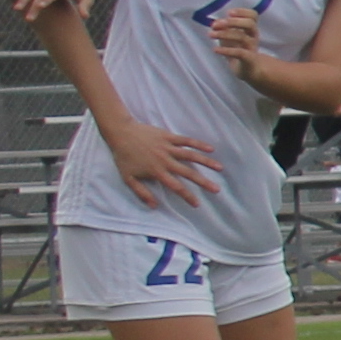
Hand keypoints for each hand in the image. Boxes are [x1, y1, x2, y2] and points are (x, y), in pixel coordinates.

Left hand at [112, 116, 229, 205]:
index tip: (197, 204)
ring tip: (219, 168)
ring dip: (206, 162)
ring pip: (191, 156)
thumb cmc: (123, 156)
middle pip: (188, 173)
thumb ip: (141, 193)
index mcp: (156, 172)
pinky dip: (198, 144)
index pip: (175, 187)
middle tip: (216, 190)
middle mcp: (165, 161)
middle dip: (203, 182)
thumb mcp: (128, 178)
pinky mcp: (169, 137)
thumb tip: (154, 206)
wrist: (120, 133)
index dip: (187, 196)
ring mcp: (168, 148)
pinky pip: (186, 141)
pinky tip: (211, 148)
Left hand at [204, 3, 259, 70]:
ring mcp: (252, 48)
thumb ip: (224, 28)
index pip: (253, 15)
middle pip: (250, 24)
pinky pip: (240, 53)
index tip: (229, 12)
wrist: (248, 70)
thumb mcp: (231, 37)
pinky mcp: (249, 59)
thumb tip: (215, 22)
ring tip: (210, 34)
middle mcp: (253, 36)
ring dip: (224, 34)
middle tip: (216, 24)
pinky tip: (215, 49)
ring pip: (242, 37)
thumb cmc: (239, 50)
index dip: (242, 12)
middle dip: (233, 22)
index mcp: (250, 29)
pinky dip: (227, 50)